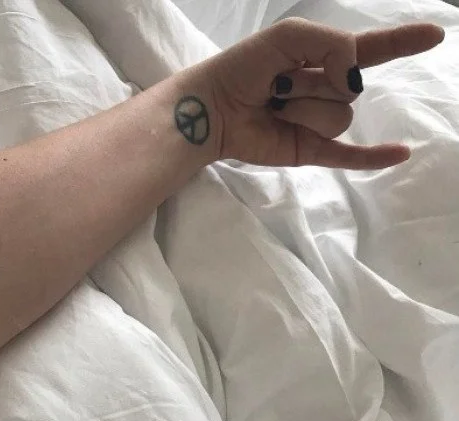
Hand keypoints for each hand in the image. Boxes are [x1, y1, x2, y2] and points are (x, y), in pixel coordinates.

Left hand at [199, 18, 443, 168]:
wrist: (212, 107)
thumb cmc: (244, 67)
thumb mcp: (291, 36)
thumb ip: (334, 45)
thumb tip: (353, 84)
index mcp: (321, 59)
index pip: (370, 50)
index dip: (401, 42)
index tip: (434, 35)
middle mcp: (325, 90)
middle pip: (349, 89)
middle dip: (312, 83)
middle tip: (276, 83)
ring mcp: (318, 122)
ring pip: (338, 118)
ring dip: (303, 109)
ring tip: (274, 106)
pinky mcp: (309, 150)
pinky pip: (350, 156)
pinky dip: (374, 157)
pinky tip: (399, 153)